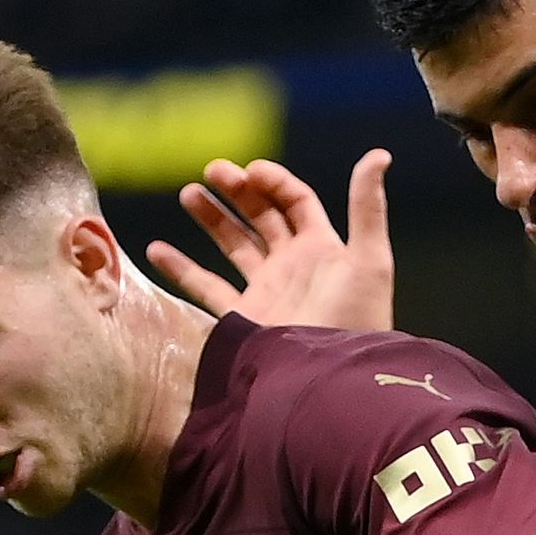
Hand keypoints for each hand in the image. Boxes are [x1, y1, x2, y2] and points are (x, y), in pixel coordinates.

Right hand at [144, 152, 393, 331]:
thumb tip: (379, 154)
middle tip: (212, 171)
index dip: (273, 181)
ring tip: (189, 194)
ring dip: (211, 217)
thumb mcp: (369, 259)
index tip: (250, 170)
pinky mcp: (243, 316)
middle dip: (237, 191)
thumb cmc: (356, 319)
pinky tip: (156, 249)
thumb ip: (368, 207)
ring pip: (233, 244)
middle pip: (261, 216)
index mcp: (323, 247)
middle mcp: (292, 264)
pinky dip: (181, 268)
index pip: (295, 201)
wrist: (330, 380)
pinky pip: (206, 286)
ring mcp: (266, 289)